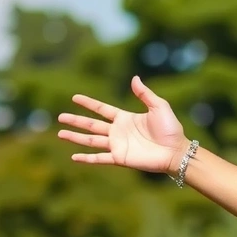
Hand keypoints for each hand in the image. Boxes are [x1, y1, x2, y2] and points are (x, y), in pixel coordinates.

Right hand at [57, 76, 189, 174]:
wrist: (175, 151)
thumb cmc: (171, 129)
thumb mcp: (159, 106)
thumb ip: (145, 94)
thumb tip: (134, 78)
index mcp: (125, 118)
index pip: (102, 109)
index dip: (89, 103)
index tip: (74, 97)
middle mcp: (118, 131)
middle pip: (92, 125)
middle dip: (76, 120)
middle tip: (60, 117)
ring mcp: (117, 145)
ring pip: (91, 140)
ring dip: (75, 137)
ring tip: (60, 133)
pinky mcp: (120, 158)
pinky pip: (99, 158)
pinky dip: (86, 158)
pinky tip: (73, 157)